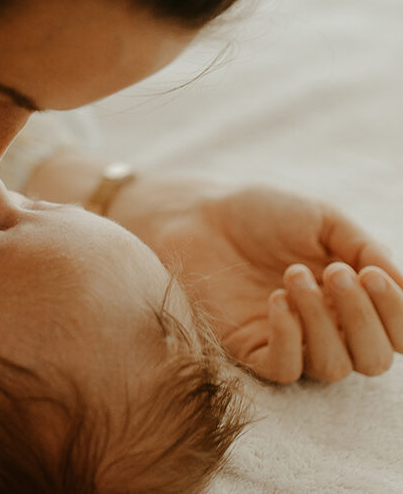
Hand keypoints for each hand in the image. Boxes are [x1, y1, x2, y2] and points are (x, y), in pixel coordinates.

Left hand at [114, 181, 402, 383]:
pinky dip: (290, 339)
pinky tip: (276, 300)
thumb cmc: (261, 214)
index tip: (370, 273)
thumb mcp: (323, 220)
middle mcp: (328, 326)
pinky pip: (285, 369)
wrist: (199, 214)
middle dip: (364, 318)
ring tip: (294, 275)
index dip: (397, 313)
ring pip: (333, 367)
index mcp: (353, 298)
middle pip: (374, 360)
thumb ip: (368, 250)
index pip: (399, 333)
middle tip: (336, 273)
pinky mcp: (249, 348)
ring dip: (323, 322)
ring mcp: (289, 340)